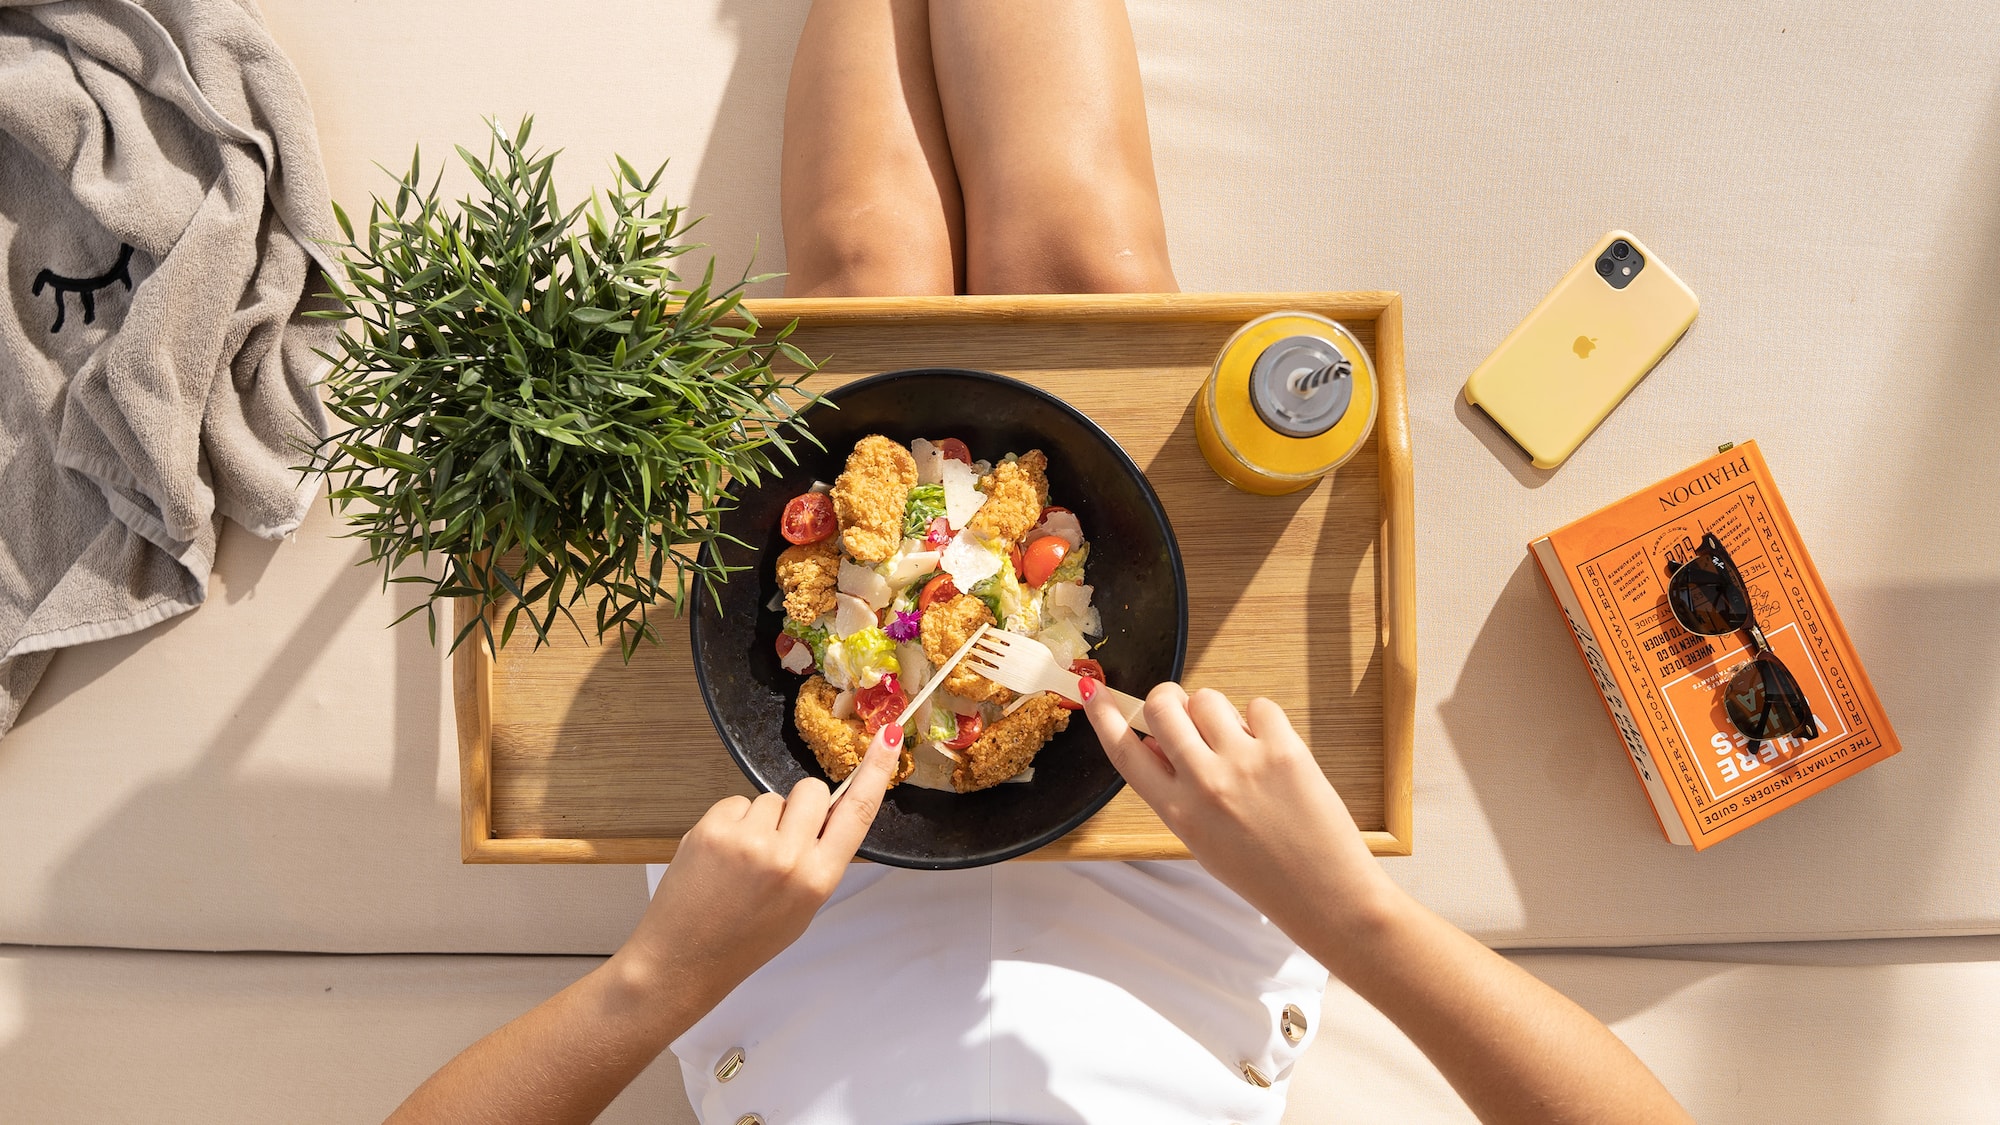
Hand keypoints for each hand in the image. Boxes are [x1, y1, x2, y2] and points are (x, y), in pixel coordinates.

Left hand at [615, 723, 904, 1014]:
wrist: (683, 959)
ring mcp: (749, 841)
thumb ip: (820, 860)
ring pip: (771, 798)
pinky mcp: (713, 828)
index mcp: (817, 880)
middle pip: (812, 791)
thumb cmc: (745, 939)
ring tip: (742, 860)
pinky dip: (731, 822)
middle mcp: (788, 857)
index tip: (889, 735)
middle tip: (780, 839)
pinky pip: (736, 802)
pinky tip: (721, 856)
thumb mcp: (803, 908)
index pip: (858, 812)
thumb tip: (829, 813)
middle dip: (801, 806)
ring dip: (761, 820)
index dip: (877, 771)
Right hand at [1082, 681, 1394, 941]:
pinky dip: (1261, 720)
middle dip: (1169, 701)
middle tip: (1186, 714)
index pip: (1125, 750)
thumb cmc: (1265, 875)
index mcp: (1178, 812)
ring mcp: (1244, 763)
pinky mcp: (1284, 750)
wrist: (1326, 895)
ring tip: (1238, 741)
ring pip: (1207, 698)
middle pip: (1161, 706)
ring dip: (1216, 711)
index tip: (1095, 691)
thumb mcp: (1202, 841)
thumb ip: (1177, 793)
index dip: (1104, 715)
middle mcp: (1204, 784)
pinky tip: (1270, 749)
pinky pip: (1258, 705)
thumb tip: (1162, 743)